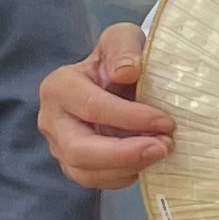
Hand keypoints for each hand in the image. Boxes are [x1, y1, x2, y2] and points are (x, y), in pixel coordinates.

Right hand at [39, 24, 173, 186]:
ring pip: (87, 172)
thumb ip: (124, 47)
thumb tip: (128, 71)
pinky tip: (149, 161)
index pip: (92, 107)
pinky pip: (97, 181)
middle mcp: (52, 120)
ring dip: (128, 167)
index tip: (166, 121)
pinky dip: (125, 175)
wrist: (119, 79)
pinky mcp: (76, 166)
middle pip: (79, 150)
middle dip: (125, 154)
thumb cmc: (121, 57)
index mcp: (59, 86)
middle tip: (164, 147)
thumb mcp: (123, 38)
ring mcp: (60, 147)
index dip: (131, 118)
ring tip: (162, 151)